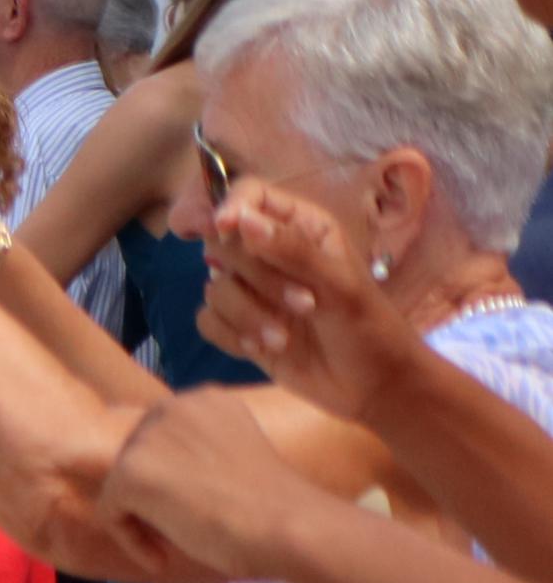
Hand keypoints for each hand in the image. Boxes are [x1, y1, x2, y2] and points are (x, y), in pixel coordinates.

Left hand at [93, 390, 294, 582]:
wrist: (289, 527)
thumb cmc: (274, 510)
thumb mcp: (233, 462)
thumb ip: (194, 455)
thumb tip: (150, 474)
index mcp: (203, 400)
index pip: (161, 442)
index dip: (173, 484)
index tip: (201, 511)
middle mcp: (172, 407)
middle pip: (136, 461)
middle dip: (153, 501)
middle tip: (188, 531)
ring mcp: (149, 437)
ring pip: (120, 486)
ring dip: (143, 522)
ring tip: (178, 545)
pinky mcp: (131, 470)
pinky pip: (110, 512)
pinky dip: (131, 541)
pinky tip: (161, 559)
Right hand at [201, 183, 412, 417]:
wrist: (372, 387)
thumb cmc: (370, 328)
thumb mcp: (340, 286)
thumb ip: (292, 250)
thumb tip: (239, 220)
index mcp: (301, 228)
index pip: (251, 195)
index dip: (231, 205)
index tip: (224, 228)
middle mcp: (270, 253)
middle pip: (225, 244)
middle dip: (258, 279)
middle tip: (303, 305)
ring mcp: (252, 290)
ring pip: (215, 286)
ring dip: (248, 315)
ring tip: (283, 338)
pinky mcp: (239, 325)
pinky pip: (208, 319)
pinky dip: (232, 335)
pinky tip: (263, 348)